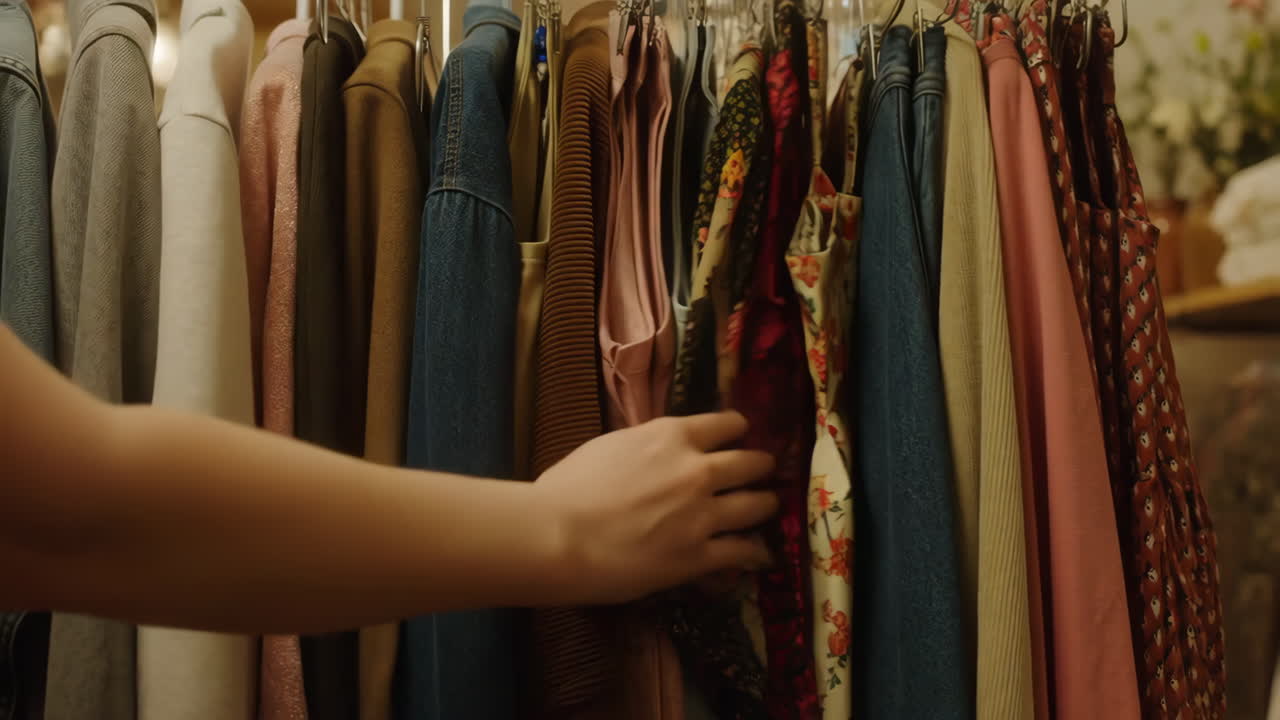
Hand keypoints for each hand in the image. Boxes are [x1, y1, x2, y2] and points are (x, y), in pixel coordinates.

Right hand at [534, 411, 777, 605]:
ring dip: (765, 506)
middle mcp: (697, 470)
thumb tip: (655, 453)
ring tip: (765, 508)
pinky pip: (743, 552)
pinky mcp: (699, 556)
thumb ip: (645, 447)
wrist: (558, 536)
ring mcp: (703, 515)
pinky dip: (754, 552)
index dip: (737, 432)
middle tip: (761, 473)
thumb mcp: (611, 447)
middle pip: (752, 463)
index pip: (728, 423)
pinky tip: (758, 555)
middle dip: (760, 467)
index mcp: (672, 436)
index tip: (738, 438)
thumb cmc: (568, 488)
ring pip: (758, 505)